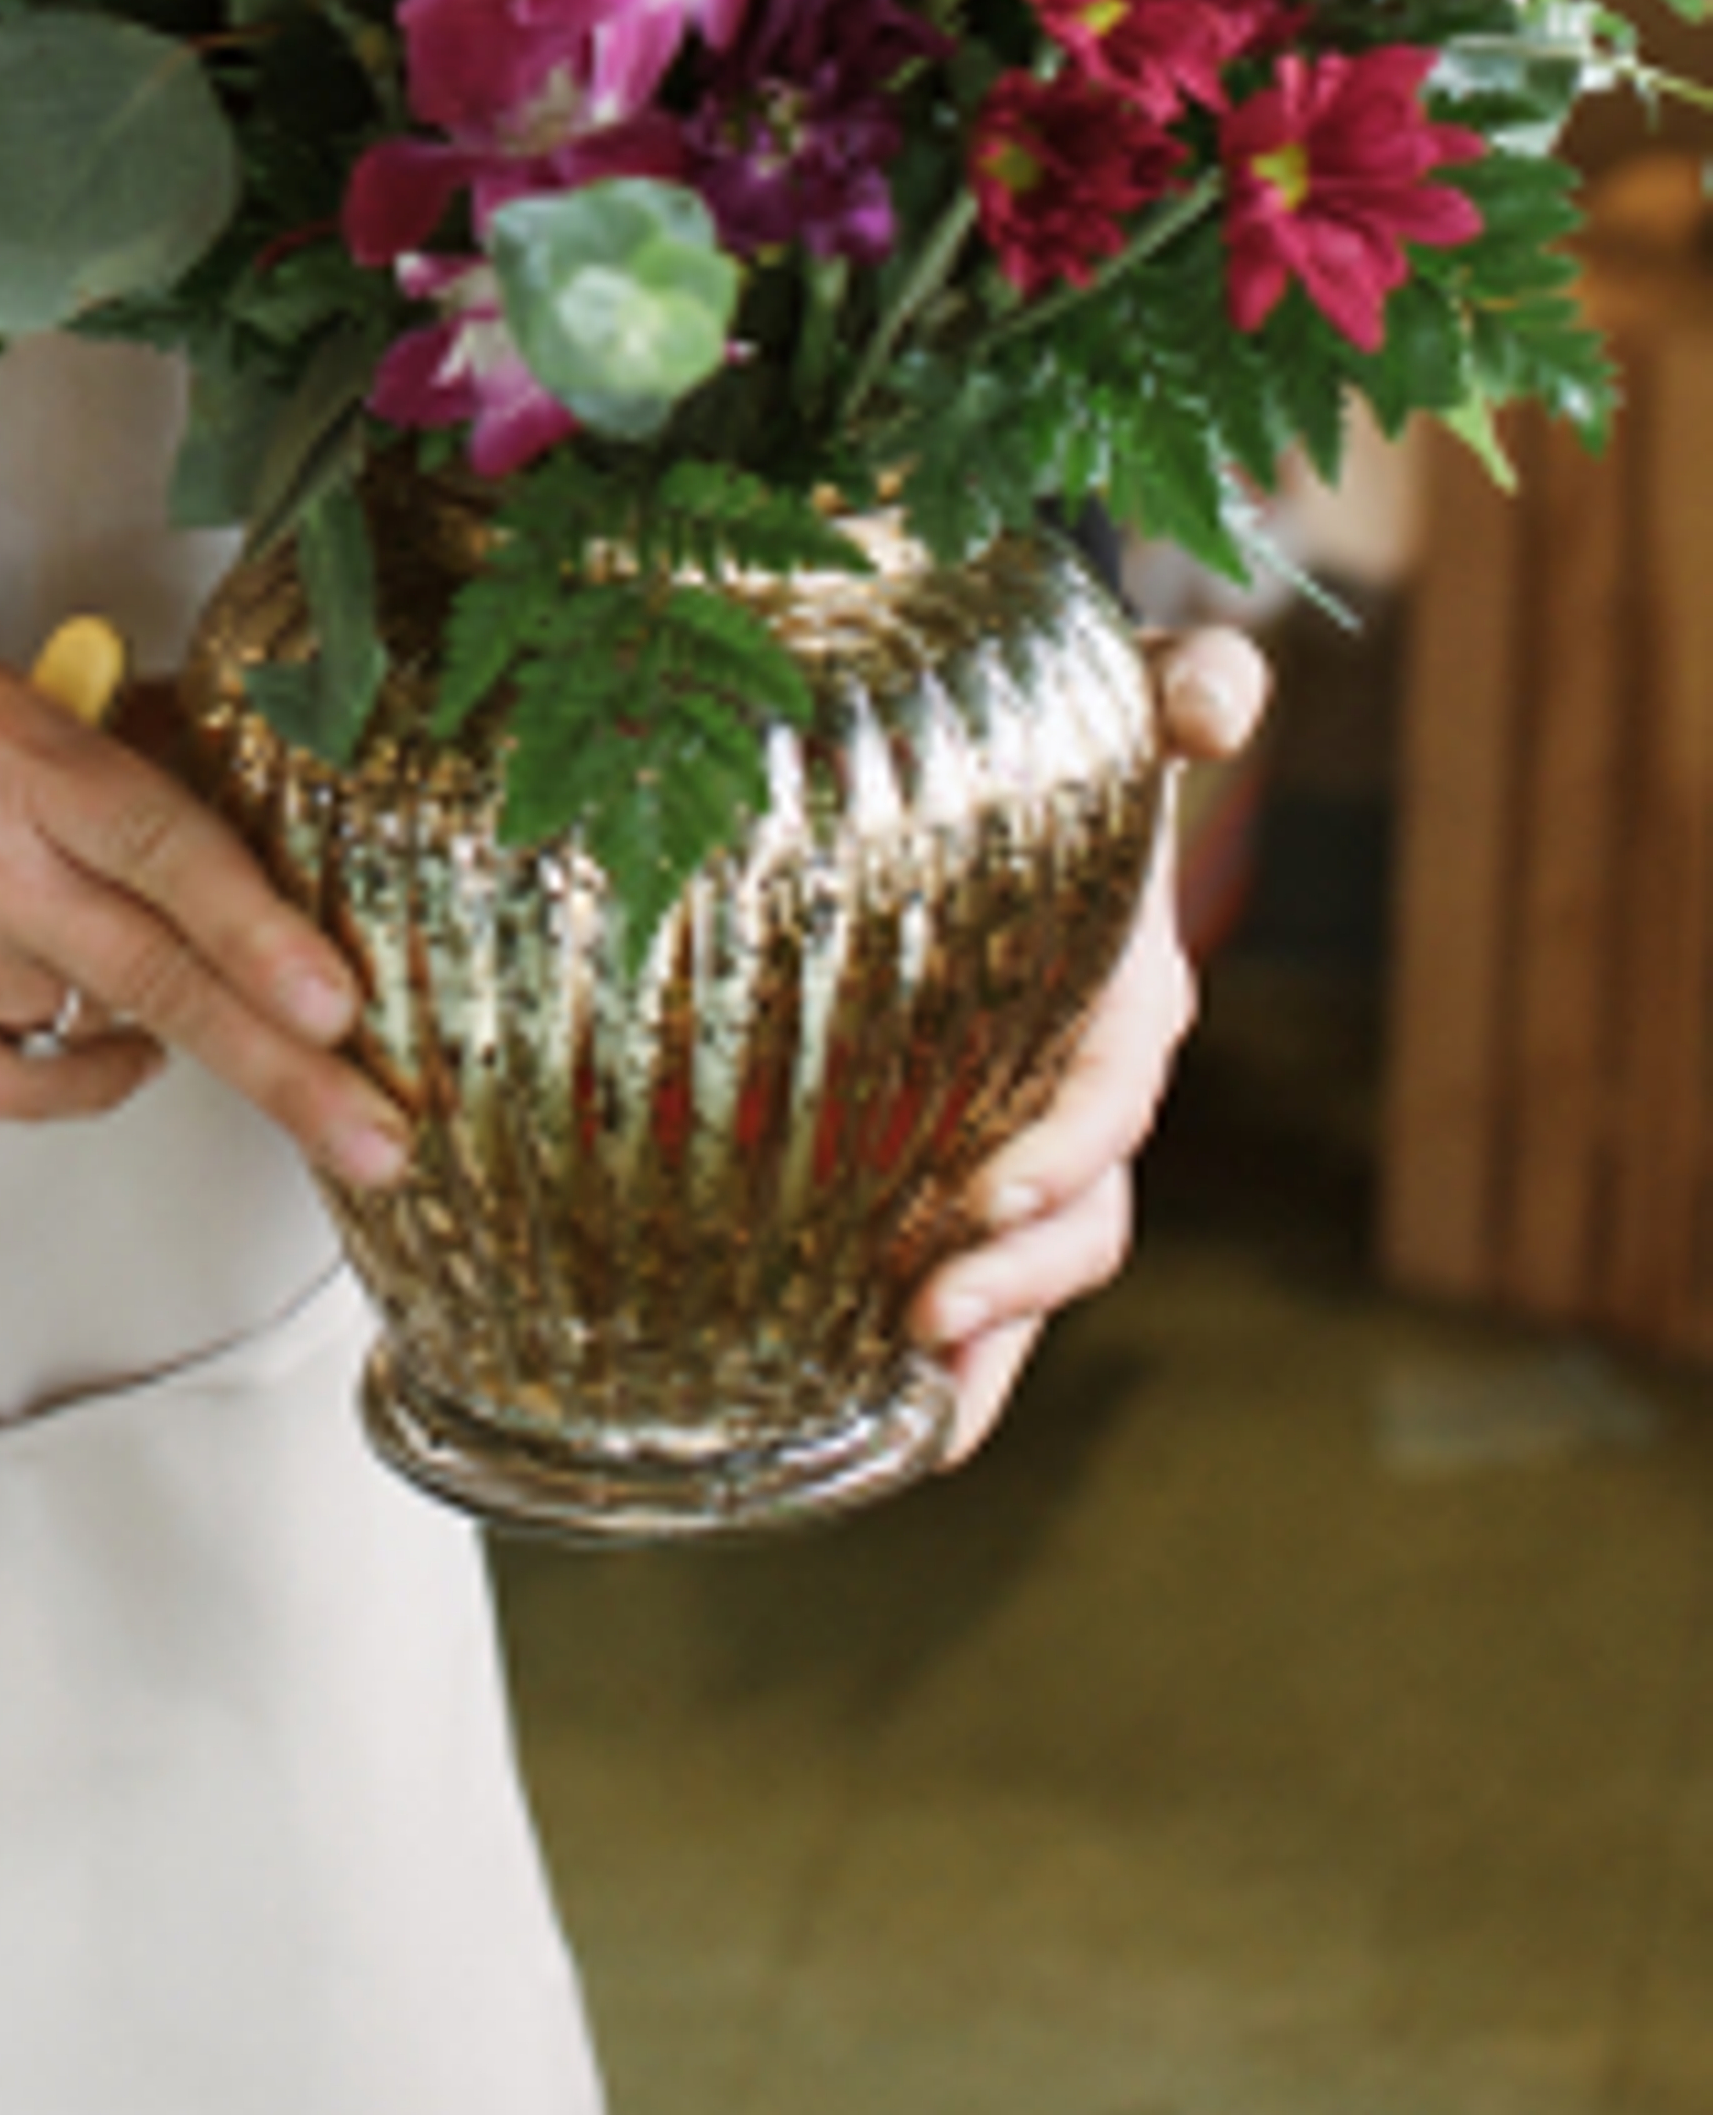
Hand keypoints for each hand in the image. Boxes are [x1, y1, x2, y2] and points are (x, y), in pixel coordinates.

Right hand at [0, 661, 412, 1194]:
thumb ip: (95, 753)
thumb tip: (235, 781)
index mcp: (0, 750)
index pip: (161, 839)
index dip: (258, 925)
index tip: (335, 997)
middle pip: (159, 970)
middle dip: (284, 1064)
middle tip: (373, 1130)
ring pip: (98, 1018)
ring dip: (126, 1007)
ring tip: (52, 949)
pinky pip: (40, 1088)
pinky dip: (82, 1069)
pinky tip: (75, 1033)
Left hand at [907, 618, 1269, 1465]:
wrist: (982, 759)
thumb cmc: (1055, 734)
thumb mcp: (1123, 698)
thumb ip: (1185, 690)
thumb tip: (1222, 699)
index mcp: (1129, 995)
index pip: (1111, 1094)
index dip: (1065, 1151)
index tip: (993, 1193)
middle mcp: (1089, 1082)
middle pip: (1079, 1211)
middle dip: (1014, 1274)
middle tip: (925, 1309)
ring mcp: (1029, 1133)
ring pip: (1035, 1263)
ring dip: (987, 1332)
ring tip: (909, 1375)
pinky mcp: (959, 1160)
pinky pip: (978, 1280)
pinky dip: (958, 1362)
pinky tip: (893, 1424)